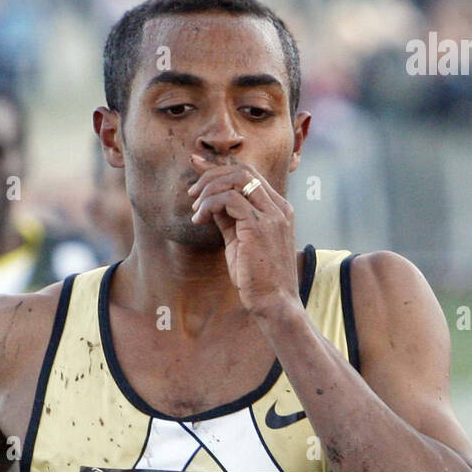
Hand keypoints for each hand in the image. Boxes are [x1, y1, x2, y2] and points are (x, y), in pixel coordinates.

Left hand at [187, 156, 300, 318]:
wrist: (274, 303)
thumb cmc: (258, 278)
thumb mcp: (240, 242)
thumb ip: (230, 220)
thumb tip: (211, 203)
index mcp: (278, 208)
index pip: (249, 174)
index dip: (220, 169)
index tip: (197, 170)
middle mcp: (278, 207)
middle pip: (243, 171)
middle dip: (212, 176)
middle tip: (192, 194)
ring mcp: (271, 215)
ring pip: (236, 180)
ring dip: (209, 190)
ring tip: (195, 210)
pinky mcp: (259, 227)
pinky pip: (229, 200)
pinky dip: (210, 204)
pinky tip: (200, 219)